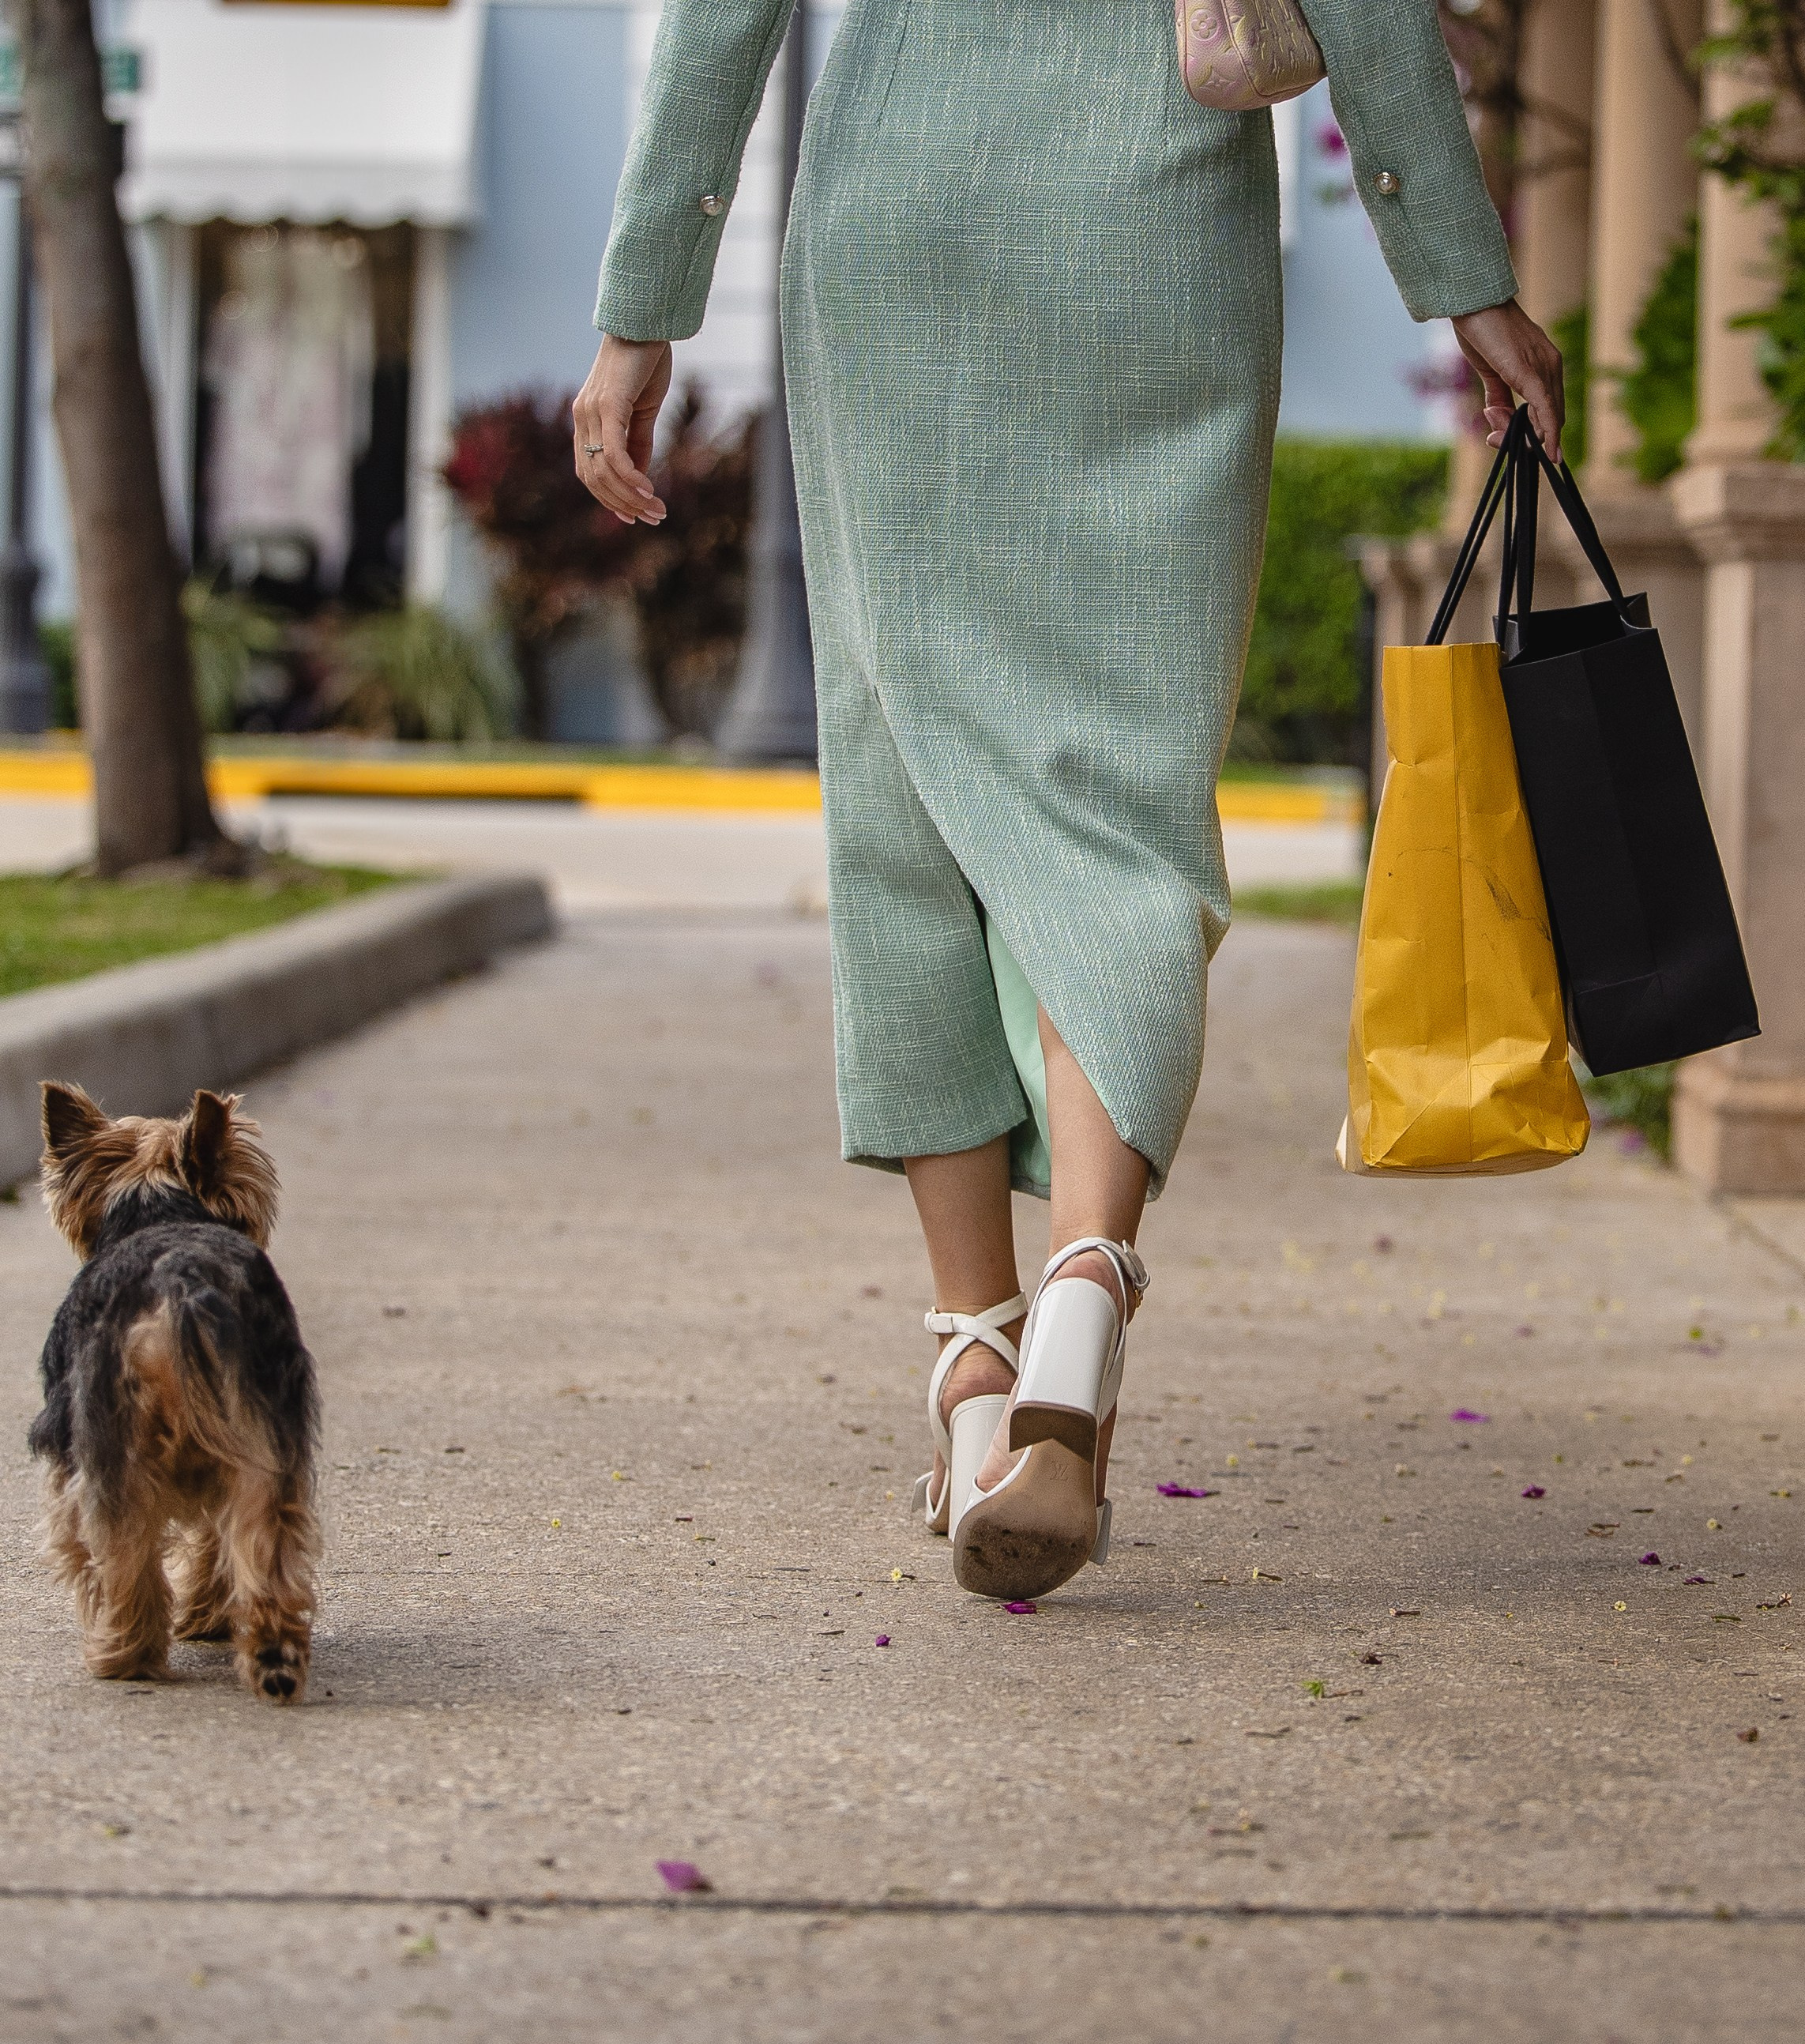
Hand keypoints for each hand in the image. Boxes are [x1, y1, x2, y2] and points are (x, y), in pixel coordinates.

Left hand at [573, 337, 673, 523]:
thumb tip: (640, 476)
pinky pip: (614, 453)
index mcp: (586, 419)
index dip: (609, 499)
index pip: (589, 471)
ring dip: (630, 496)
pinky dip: (630, 476)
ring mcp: (591, 412)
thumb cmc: (645, 362)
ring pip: (603, 471)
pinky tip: (648, 489)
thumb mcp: (643, 410)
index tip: (634, 517)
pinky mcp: (608, 406)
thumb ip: (638, 442)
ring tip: (655, 509)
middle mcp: (582, 418)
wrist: (645, 323)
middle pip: (594, 478)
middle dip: (623, 505)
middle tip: (652, 518)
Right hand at [1450, 300, 1564, 464]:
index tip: (1510, 441)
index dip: (1536, 431)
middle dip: (1528, 439)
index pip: (1549, 406)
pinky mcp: (1531, 374)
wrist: (1473, 303)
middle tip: (1493, 440)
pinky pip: (1546, 410)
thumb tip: (1498, 417)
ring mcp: (1544, 369)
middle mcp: (1551, 365)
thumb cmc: (1480, 329)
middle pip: (1552, 416)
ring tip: (1493, 434)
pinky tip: (1548, 451)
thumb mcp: (1490, 369)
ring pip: (1549, 418)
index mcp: (1543, 362)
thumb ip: (1498, 394)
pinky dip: (1548, 433)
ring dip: (1524, 438)